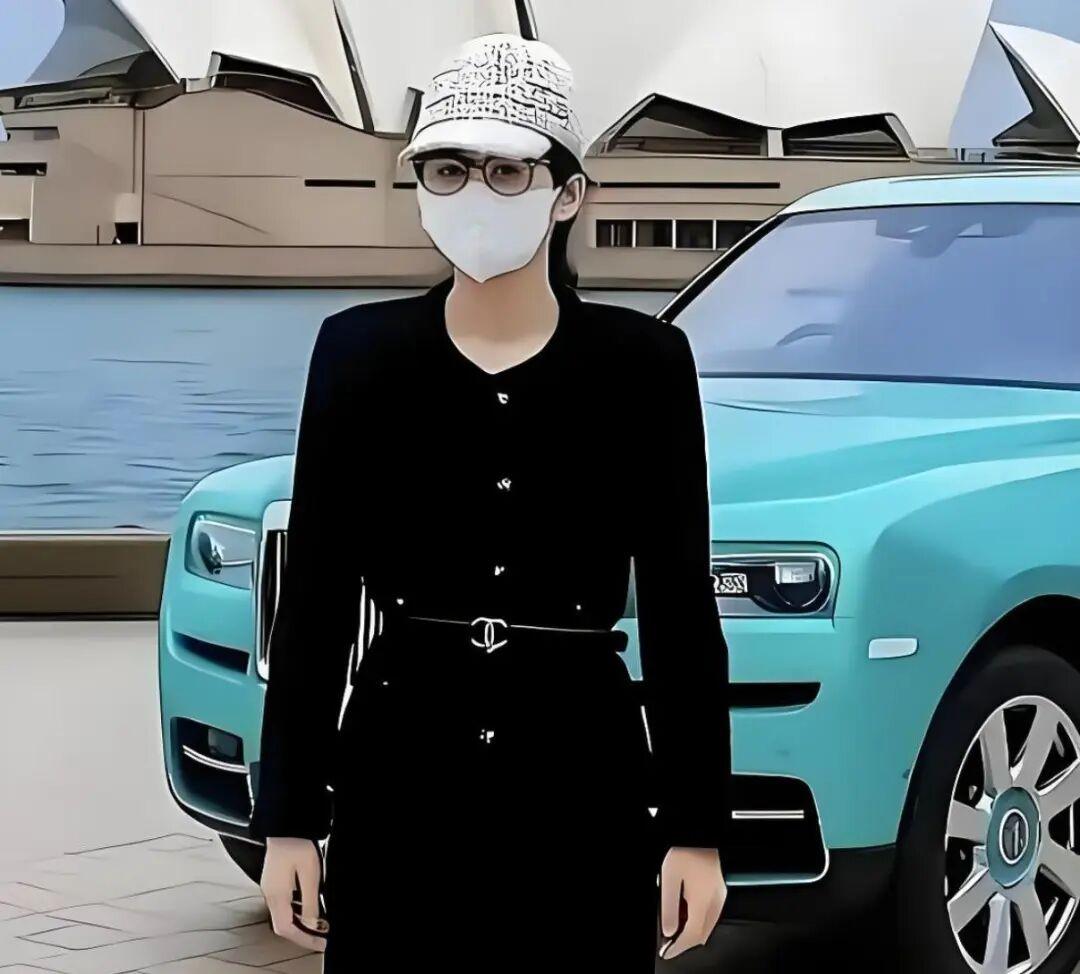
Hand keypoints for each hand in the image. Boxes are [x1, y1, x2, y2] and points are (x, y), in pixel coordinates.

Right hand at [259, 836, 327, 951]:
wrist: (285, 824)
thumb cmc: (297, 844)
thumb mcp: (310, 874)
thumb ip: (310, 901)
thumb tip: (313, 924)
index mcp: (276, 895)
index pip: (286, 928)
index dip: (303, 939)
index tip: (318, 942)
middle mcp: (270, 894)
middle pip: (282, 925)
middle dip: (301, 934)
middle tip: (320, 937)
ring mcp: (270, 887)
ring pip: (282, 915)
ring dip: (298, 924)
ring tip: (317, 926)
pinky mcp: (274, 881)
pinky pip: (283, 904)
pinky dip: (295, 912)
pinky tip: (308, 909)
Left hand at [658, 846, 725, 959]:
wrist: (698, 833)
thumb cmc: (684, 849)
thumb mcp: (669, 878)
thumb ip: (668, 906)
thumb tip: (669, 929)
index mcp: (704, 899)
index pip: (693, 935)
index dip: (679, 947)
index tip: (668, 951)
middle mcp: (716, 899)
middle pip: (703, 933)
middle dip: (686, 942)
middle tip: (670, 943)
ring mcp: (720, 893)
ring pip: (708, 924)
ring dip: (693, 931)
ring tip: (675, 930)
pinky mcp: (719, 888)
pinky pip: (711, 913)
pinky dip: (699, 920)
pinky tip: (687, 914)